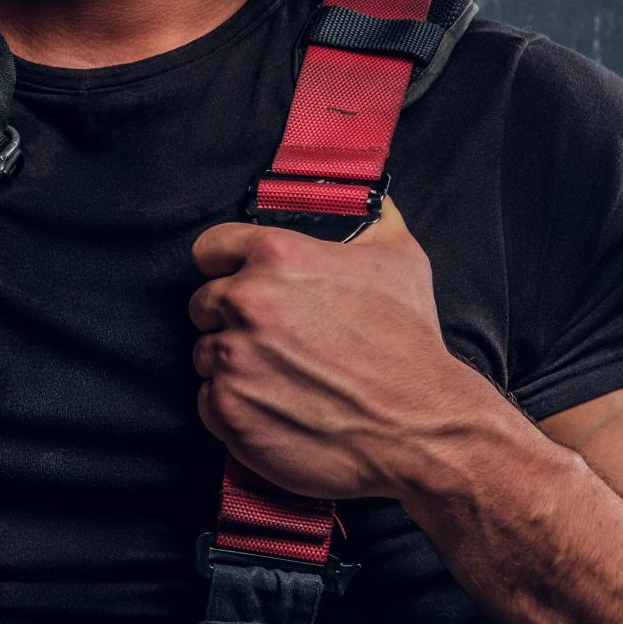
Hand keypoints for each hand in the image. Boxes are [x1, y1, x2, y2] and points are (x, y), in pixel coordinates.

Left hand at [186, 194, 495, 499]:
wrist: (418, 429)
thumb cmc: (410, 345)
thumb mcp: (400, 260)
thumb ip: (371, 218)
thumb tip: (366, 194)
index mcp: (277, 258)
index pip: (210, 249)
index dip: (223, 265)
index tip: (234, 279)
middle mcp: (246, 303)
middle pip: (203, 303)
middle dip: (229, 318)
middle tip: (270, 339)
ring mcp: (232, 359)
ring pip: (206, 354)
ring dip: (233, 364)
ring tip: (280, 377)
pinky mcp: (227, 410)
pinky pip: (209, 401)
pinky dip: (235, 407)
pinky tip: (275, 408)